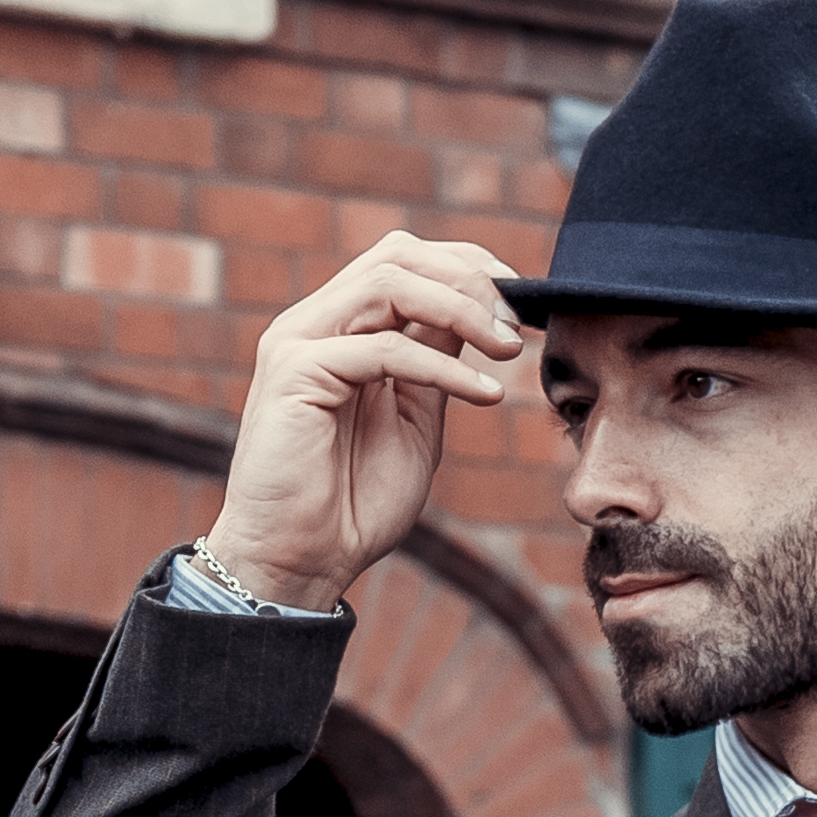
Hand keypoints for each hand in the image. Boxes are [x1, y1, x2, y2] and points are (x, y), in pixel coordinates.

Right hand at [193, 229, 530, 609]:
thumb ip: (436, 361)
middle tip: (517, 319)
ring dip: (461, 308)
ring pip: (388, 283)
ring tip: (507, 347)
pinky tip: (485, 395)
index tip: (522, 303)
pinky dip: (443, 367)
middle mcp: (315, 324)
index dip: (467, 267)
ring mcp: (299, 342)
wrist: (302, 562)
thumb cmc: (355, 501)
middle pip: (397, 254)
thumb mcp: (416, 416)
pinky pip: (383, 348)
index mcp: (342, 329)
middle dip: (468, 276)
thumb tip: (479, 314)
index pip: (405, 262)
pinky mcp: (295, 373)